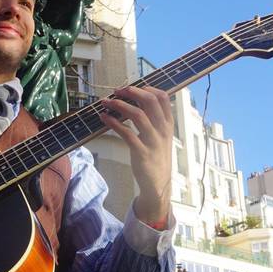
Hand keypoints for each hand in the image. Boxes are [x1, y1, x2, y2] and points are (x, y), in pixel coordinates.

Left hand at [100, 85, 173, 224]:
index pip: (163, 97)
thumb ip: (153, 120)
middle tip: (117, 90)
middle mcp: (162, 130)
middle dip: (132, 92)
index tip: (132, 88)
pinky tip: (104, 118)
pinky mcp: (141, 153)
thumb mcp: (160, 136)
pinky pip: (127, 133)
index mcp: (168, 124)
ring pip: (138, 115)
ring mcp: (153, 141)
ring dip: (119, 105)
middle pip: (150, 102)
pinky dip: (113, 123)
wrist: (158, 183)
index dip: (147, 88)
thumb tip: (138, 101)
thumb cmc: (156, 156)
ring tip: (106, 102)